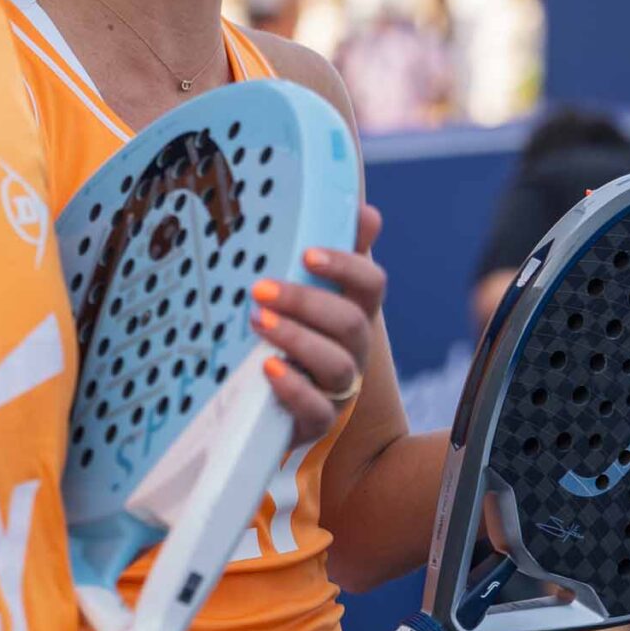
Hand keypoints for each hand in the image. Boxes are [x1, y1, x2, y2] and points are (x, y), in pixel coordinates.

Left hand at [251, 212, 386, 444]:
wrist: (280, 403)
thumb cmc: (298, 337)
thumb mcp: (311, 293)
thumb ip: (335, 253)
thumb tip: (366, 210)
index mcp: (355, 311)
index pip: (371, 284)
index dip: (346, 266)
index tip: (308, 254)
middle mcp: (354, 349)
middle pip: (351, 323)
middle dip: (306, 302)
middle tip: (262, 289)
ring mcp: (340, 387)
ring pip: (337, 364)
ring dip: (297, 339)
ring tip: (259, 322)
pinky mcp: (318, 420)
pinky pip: (318, 410)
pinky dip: (295, 389)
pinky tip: (269, 369)